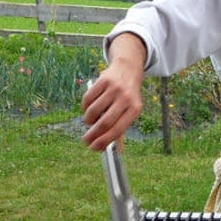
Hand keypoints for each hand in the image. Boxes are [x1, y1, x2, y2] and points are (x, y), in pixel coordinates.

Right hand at [81, 33, 145, 150]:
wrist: (127, 69)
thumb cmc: (127, 96)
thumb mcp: (130, 110)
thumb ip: (121, 128)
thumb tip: (115, 151)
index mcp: (135, 109)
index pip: (118, 130)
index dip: (104, 141)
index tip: (93, 148)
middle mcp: (126, 98)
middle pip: (104, 122)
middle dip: (92, 135)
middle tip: (85, 140)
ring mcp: (115, 88)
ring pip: (93, 111)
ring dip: (88, 120)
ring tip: (90, 120)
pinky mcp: (104, 80)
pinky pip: (87, 99)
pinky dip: (85, 107)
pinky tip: (88, 108)